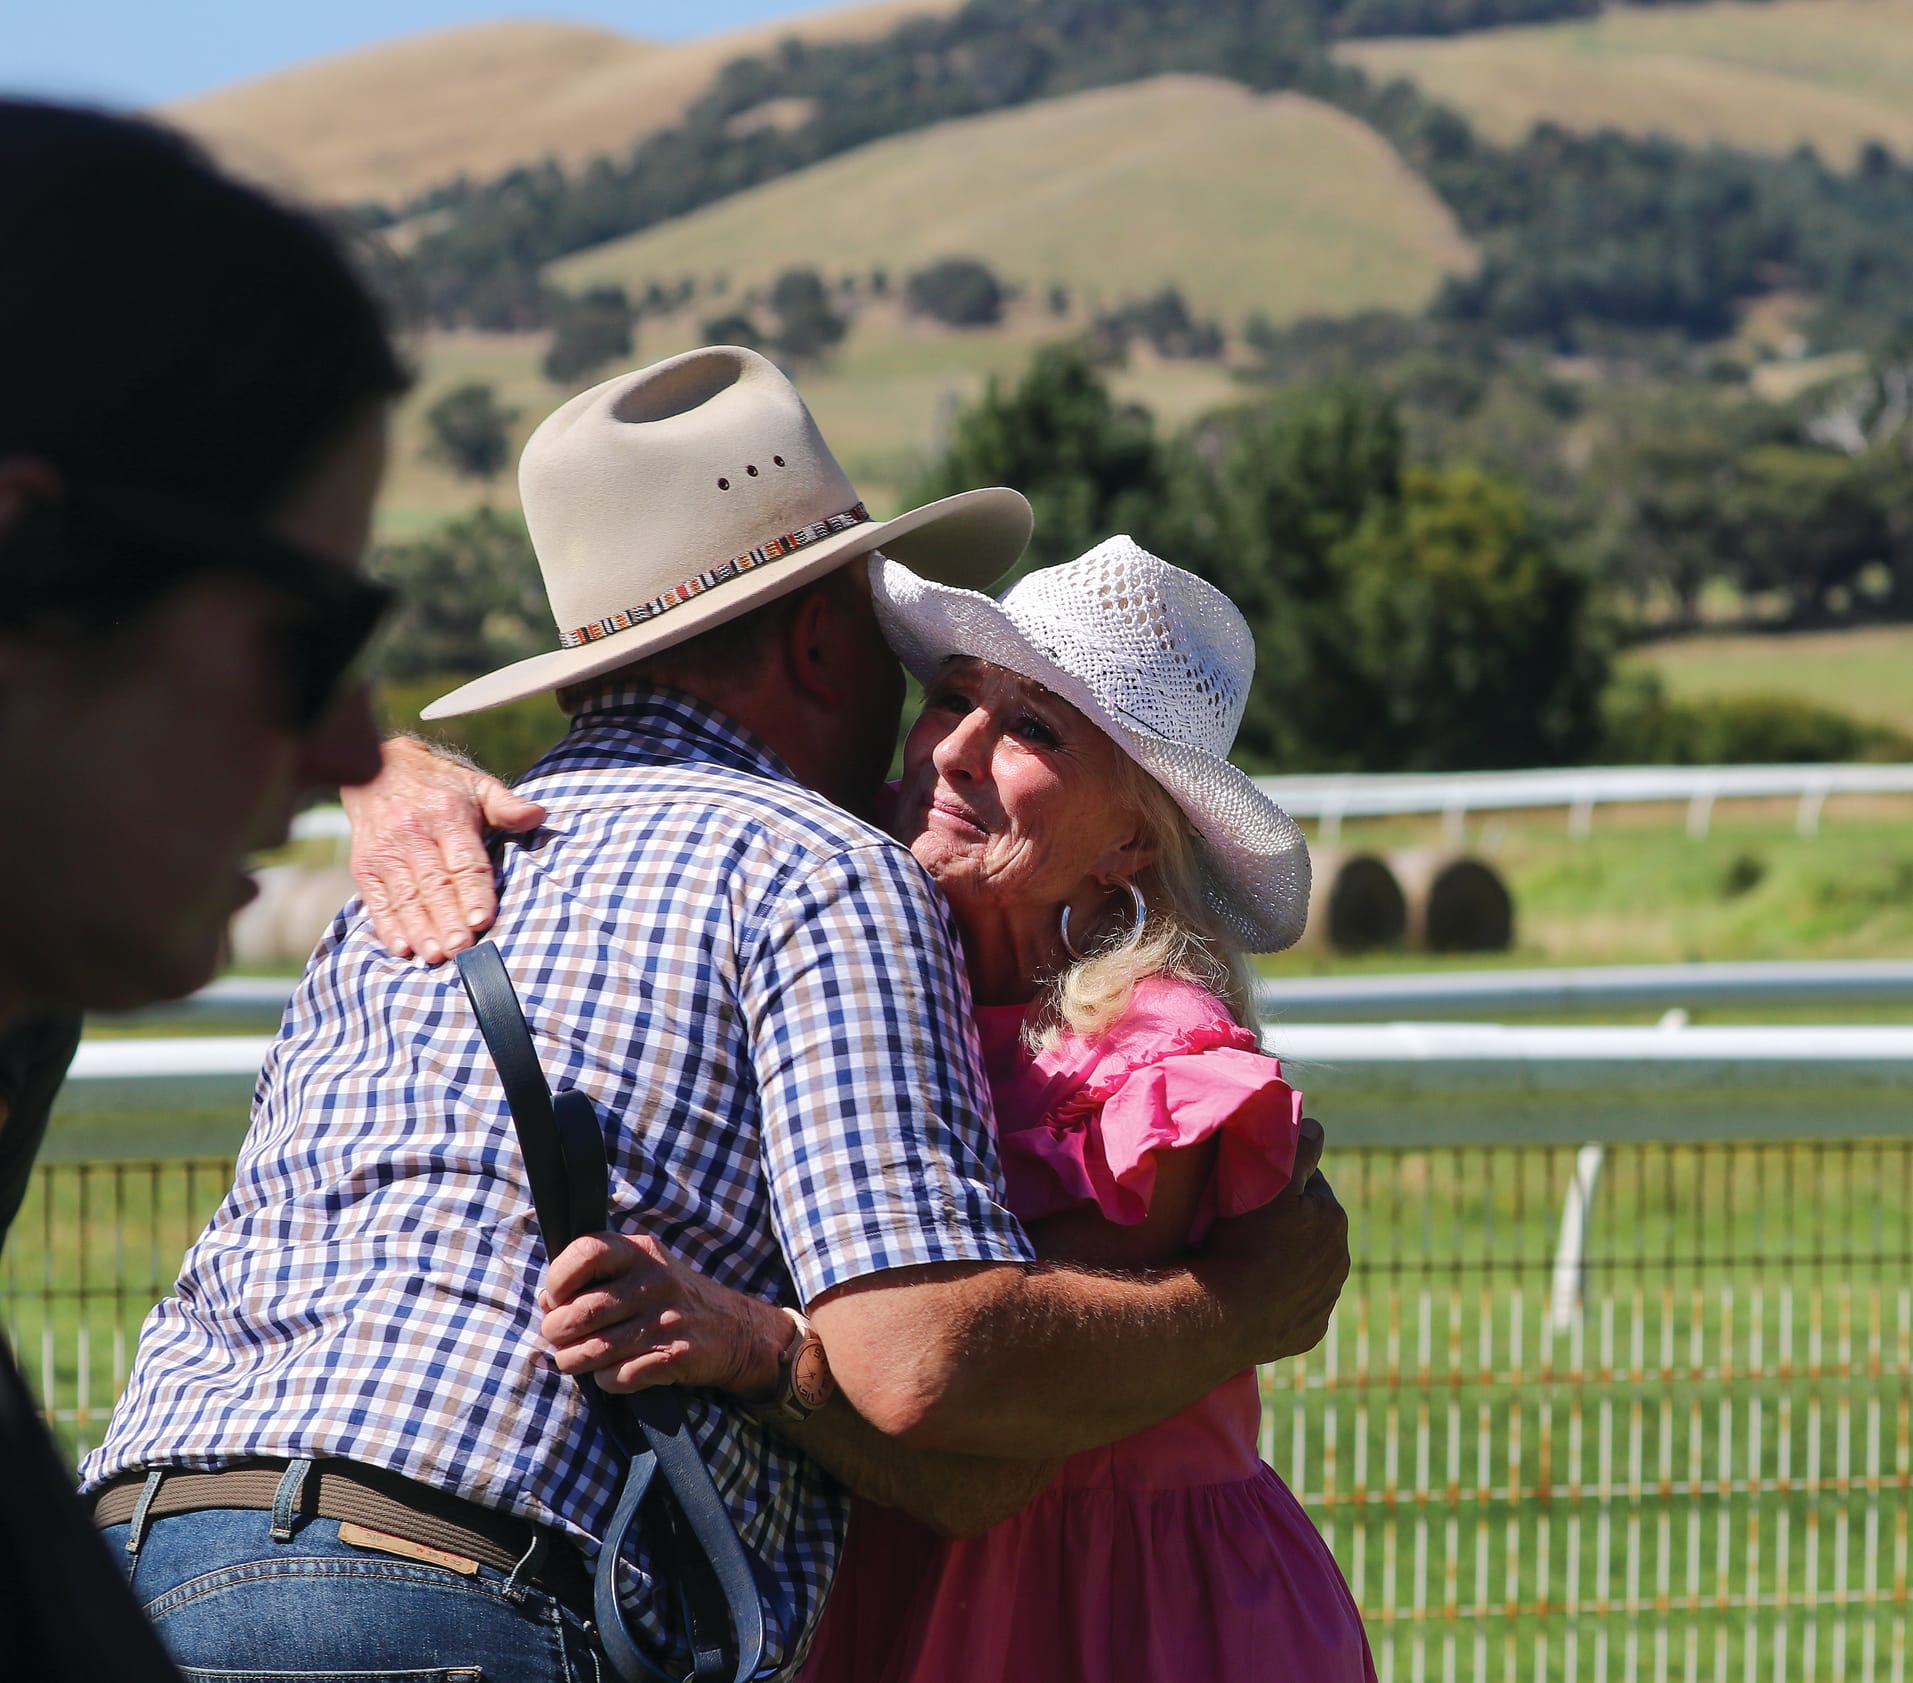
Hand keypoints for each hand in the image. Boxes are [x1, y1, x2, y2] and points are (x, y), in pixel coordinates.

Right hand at [342, 735, 544, 961]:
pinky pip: (377, 899)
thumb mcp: (477, 786)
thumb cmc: (441, 786)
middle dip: (447, 920)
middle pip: (434, 885)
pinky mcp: (365, 865)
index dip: (473, 892)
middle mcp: (413, 834)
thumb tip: (537, 816)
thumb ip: (506, 805)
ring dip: (420, 929)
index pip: (464, 862)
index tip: (482, 919)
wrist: (379, 769)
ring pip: (406, 897)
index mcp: (447, 816)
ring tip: (435, 956)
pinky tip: (402, 948)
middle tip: (461, 950)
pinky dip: (388, 926)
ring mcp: (386, 851)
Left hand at [540, 1230, 791, 1396]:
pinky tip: (612, 1373)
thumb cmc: (672, 1300)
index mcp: (641, 1252)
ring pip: (595, 1349)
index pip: (587, 1251)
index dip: (559, 1277)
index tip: (555, 1297)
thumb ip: (595, 1280)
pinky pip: (619, 1375)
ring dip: (574, 1361)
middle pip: (584, 1310)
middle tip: (558, 1338)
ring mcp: (667, 1319)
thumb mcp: (641, 1273)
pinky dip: (606, 1380)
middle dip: (557, 1331)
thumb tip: (546, 1303)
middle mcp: (655, 1280)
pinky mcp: (676, 1354)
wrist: (735, 1330)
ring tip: (574, 1360)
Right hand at [1199, 1116, 1349, 1364]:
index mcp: (1333, 1218)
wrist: (1224, 1314)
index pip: (1311, 1188)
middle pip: (1311, 1229)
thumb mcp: (1268, 1183)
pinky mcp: (1311, 1331)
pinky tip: (1254, 1294)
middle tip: (1246, 1226)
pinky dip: (1281, 1297)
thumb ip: (1296, 1149)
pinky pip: (1297, 1305)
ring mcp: (1326, 1299)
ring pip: (1306, 1267)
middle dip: (1289, 1225)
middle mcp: (1339, 1260)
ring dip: (1285, 1261)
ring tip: (1247, 1260)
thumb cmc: (1242, 1241)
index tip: (1253, 1193)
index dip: (1282, 1187)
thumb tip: (1316, 1126)